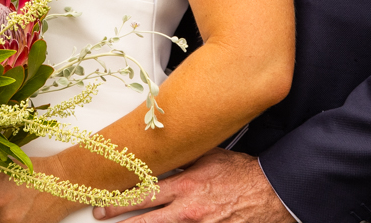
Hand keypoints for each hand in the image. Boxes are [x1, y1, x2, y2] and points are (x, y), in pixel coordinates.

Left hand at [91, 149, 291, 222]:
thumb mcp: (207, 157)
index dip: (119, 201)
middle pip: (146, 220)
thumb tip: (159, 155)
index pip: (144, 194)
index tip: (102, 204)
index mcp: (186, 185)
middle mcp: (188, 210)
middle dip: (120, 219)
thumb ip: (181, 159)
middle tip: (101, 216)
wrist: (270, 192)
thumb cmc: (240, 173)